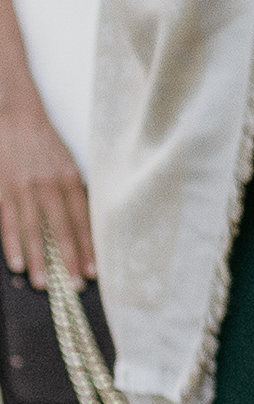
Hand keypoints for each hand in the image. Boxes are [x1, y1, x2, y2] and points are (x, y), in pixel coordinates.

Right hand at [0, 94, 88, 285]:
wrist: (16, 118)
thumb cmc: (45, 145)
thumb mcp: (67, 164)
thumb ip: (74, 193)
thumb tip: (85, 227)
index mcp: (70, 179)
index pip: (83, 219)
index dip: (89, 246)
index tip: (95, 270)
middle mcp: (49, 185)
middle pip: (60, 228)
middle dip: (68, 259)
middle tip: (72, 285)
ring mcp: (24, 188)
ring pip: (32, 230)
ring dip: (38, 259)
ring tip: (42, 283)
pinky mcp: (2, 189)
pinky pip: (7, 221)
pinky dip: (12, 244)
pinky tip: (17, 263)